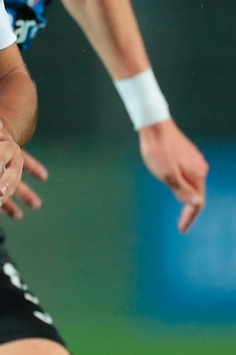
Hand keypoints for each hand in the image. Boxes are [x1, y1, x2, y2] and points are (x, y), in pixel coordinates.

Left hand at [139, 118, 207, 232]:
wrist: (153, 124)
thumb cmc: (158, 149)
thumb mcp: (167, 174)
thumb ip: (181, 190)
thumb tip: (197, 204)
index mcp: (196, 174)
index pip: (197, 203)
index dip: (189, 218)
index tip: (182, 230)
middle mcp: (200, 167)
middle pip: (196, 194)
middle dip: (189, 209)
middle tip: (182, 223)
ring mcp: (194, 159)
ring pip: (192, 183)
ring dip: (186, 196)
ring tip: (179, 206)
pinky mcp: (187, 153)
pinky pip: (188, 174)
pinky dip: (183, 184)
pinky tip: (176, 184)